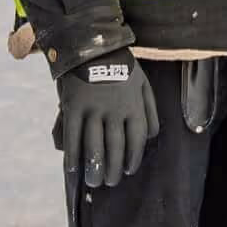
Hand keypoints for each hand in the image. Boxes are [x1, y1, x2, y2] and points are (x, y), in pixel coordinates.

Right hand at [55, 50, 159, 188]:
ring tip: (94, 181)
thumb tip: (154, 136)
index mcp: (134, 105)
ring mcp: (93, 109)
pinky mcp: (73, 106)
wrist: (93, 45)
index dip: (134, 159)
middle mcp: (115, 110)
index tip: (129, 171)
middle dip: (113, 169)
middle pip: (116, 148)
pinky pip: (73, 136)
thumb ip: (150, 109)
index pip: (138, 140)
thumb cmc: (122, 67)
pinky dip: (72, 156)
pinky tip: (72, 169)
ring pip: (94, 146)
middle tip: (110, 182)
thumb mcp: (143, 84)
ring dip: (94, 168)